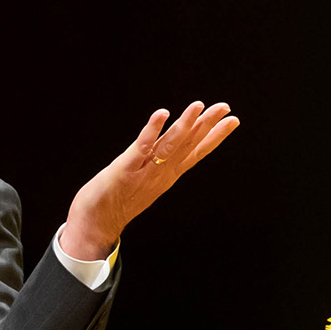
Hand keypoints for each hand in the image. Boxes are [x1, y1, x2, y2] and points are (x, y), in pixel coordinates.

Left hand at [59, 101, 238, 261]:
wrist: (97, 223)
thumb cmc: (118, 200)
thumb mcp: (147, 182)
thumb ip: (160, 166)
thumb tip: (170, 148)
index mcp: (168, 174)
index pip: (197, 152)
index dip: (215, 137)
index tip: (232, 121)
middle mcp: (162, 172)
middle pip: (189, 145)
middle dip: (208, 125)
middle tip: (225, 107)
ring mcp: (146, 170)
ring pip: (170, 144)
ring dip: (186, 125)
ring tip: (199, 106)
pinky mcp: (127, 168)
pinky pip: (142, 146)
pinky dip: (153, 130)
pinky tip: (162, 114)